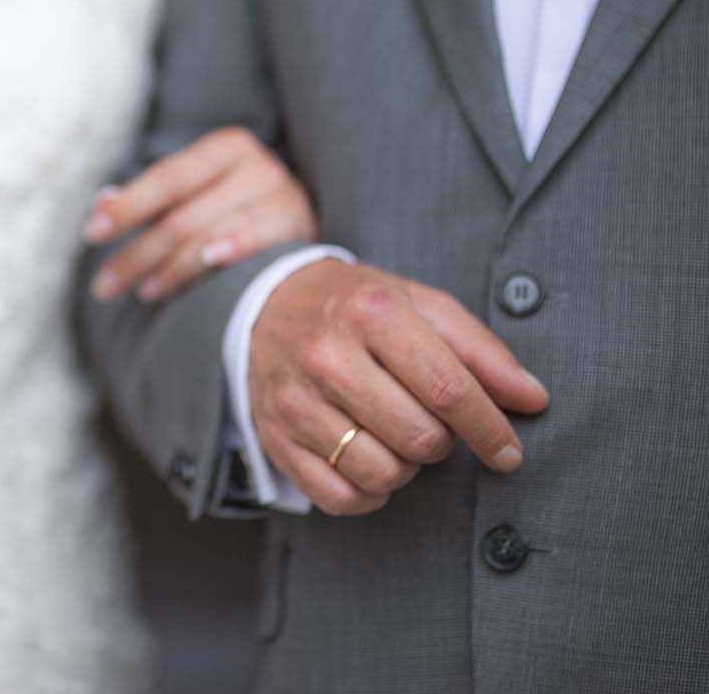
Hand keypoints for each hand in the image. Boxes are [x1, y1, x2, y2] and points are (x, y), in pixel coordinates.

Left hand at [85, 127, 315, 300]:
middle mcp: (256, 165)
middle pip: (182, 216)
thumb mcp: (193, 195)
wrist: (302, 222)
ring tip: (142, 292)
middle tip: (104, 287)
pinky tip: (202, 270)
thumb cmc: (235, 207)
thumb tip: (100, 205)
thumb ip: (148, 200)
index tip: (91, 234)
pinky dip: (229, 253)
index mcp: (225, 148)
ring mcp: (282, 195)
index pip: (166, 179)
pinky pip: (256, 243)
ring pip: (209, 237)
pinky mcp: (300, 226)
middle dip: (137, 254)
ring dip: (170, 270)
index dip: (127, 207)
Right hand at [249, 259, 548, 514]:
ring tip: (396, 435)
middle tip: (432, 422)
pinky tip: (369, 459)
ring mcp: (295, 400)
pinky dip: (369, 492)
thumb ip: (481, 351)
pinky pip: (341, 498)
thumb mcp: (421, 304)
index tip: (509, 452)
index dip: (489, 429)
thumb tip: (533, 400)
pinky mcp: (275, 438)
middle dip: (443, 442)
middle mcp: (327, 356)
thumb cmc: (359, 306)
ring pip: (382, 473)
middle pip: (419, 438)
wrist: (269, 303)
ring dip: (406, 467)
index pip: (448, 389)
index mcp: (372, 312)